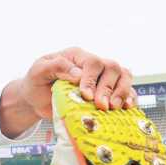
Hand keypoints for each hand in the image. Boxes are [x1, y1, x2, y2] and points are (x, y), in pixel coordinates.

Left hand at [20, 47, 135, 117]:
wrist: (36, 100)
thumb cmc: (36, 83)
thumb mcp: (37, 72)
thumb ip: (55, 67)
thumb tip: (78, 73)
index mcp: (77, 56)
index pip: (93, 62)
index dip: (92, 79)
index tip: (86, 95)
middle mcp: (93, 64)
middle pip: (113, 68)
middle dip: (108, 88)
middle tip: (101, 106)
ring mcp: (102, 78)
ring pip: (124, 77)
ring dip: (122, 93)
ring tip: (113, 107)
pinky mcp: (108, 93)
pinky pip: (127, 91)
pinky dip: (129, 99)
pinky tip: (127, 108)